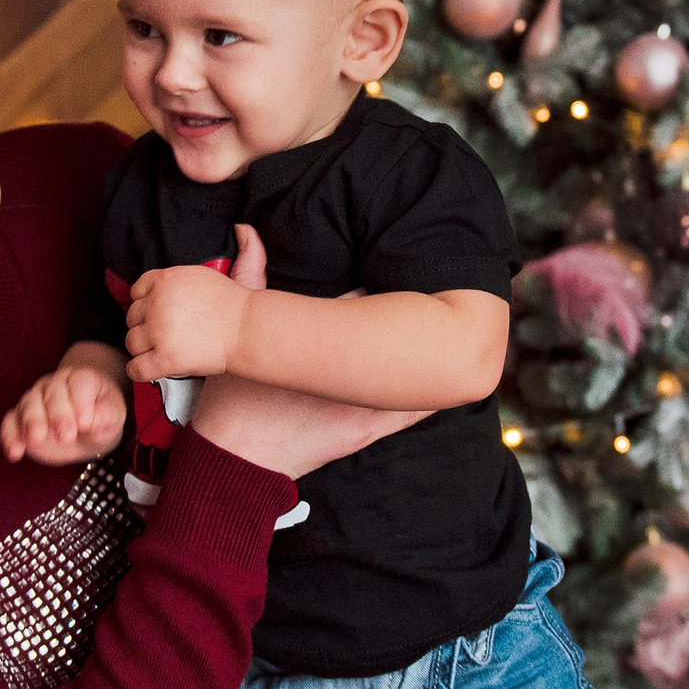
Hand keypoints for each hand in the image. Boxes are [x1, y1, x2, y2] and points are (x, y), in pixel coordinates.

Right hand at [0, 362, 126, 463]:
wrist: (86, 428)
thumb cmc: (102, 418)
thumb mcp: (113, 417)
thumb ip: (105, 416)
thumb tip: (92, 422)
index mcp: (82, 378)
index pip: (79, 383)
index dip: (81, 402)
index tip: (85, 423)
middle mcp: (56, 384)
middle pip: (53, 393)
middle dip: (57, 414)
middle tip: (65, 436)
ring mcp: (35, 398)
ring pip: (29, 404)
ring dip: (31, 422)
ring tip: (36, 439)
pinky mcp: (20, 418)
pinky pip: (10, 422)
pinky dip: (10, 436)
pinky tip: (15, 453)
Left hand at [125, 227, 264, 381]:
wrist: (249, 330)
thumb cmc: (236, 304)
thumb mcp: (215, 271)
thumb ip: (212, 258)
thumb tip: (241, 228)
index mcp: (165, 280)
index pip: (136, 291)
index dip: (145, 303)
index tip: (156, 311)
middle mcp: (157, 304)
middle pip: (131, 317)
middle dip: (144, 326)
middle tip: (163, 333)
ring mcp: (159, 332)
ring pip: (132, 342)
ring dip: (143, 348)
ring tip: (161, 349)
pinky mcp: (165, 358)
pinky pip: (136, 368)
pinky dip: (140, 370)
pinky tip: (151, 367)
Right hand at [171, 228, 426, 478]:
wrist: (237, 458)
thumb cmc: (236, 396)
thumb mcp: (241, 332)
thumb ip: (248, 275)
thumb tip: (247, 230)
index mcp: (324, 340)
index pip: (368, 301)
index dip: (389, 279)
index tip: (404, 256)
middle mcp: (352, 371)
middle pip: (399, 330)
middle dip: (414, 311)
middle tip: (435, 288)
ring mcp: (365, 404)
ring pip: (416, 370)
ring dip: (430, 348)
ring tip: (451, 326)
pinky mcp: (368, 430)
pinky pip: (413, 411)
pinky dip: (433, 391)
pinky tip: (452, 373)